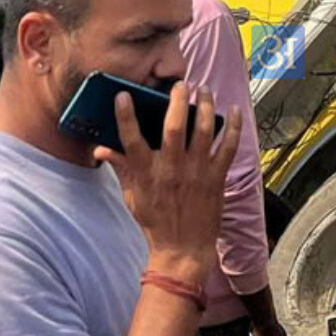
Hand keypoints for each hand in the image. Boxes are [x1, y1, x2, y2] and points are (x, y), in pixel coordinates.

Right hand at [95, 83, 240, 284]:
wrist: (183, 251)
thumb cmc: (156, 223)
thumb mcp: (132, 196)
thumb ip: (120, 168)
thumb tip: (101, 150)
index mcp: (147, 174)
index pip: (131, 141)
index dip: (126, 117)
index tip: (124, 96)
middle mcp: (172, 170)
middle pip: (174, 127)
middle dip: (177, 101)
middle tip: (179, 84)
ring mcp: (197, 173)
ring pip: (203, 131)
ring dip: (205, 106)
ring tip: (204, 90)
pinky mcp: (216, 178)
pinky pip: (228, 147)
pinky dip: (233, 127)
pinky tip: (234, 111)